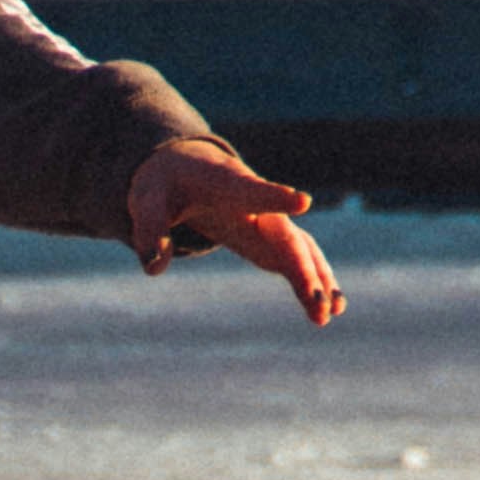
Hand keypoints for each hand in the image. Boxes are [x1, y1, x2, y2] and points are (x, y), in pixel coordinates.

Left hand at [127, 137, 343, 326]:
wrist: (185, 168)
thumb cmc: (165, 183)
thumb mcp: (146, 201)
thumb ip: (149, 229)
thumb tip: (154, 268)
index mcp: (226, 182)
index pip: (252, 190)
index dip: (275, 196)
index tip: (302, 201)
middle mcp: (257, 202)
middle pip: (285, 234)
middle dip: (303, 267)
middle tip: (317, 301)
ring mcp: (268, 220)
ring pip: (301, 248)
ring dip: (317, 278)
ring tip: (332, 312)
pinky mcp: (270, 237)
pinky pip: (299, 258)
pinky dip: (316, 279)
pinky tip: (333, 307)